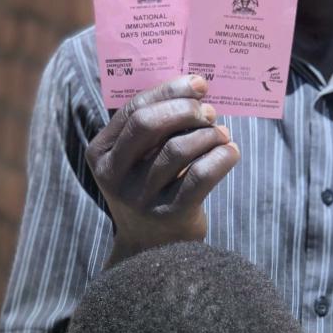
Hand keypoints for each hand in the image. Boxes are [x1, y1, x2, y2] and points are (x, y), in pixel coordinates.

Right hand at [85, 76, 239, 263]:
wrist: (152, 248)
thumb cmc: (151, 188)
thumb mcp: (136, 160)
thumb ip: (152, 128)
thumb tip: (194, 88)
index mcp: (100, 154)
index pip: (133, 109)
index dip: (168, 91)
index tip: (198, 85)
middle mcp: (114, 176)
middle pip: (149, 124)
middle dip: (185, 110)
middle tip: (209, 112)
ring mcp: (140, 198)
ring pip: (178, 149)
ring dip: (208, 134)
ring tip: (221, 134)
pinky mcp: (169, 215)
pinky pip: (201, 175)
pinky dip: (222, 157)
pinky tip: (231, 151)